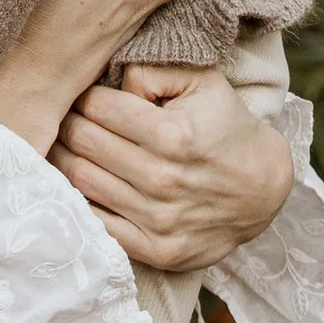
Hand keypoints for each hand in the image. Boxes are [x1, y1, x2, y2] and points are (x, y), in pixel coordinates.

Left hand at [50, 61, 294, 269]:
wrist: (262, 189)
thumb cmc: (225, 127)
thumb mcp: (201, 81)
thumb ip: (152, 71)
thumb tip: (111, 84)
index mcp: (174, 135)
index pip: (97, 107)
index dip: (82, 96)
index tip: (81, 96)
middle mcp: (164, 179)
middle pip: (82, 143)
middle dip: (65, 124)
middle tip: (62, 119)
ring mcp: (160, 220)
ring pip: (81, 182)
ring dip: (61, 160)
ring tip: (61, 147)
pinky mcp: (157, 251)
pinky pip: (97, 226)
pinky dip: (76, 203)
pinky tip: (72, 185)